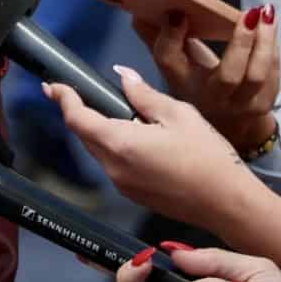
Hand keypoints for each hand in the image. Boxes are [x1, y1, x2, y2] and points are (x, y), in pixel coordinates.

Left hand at [44, 72, 280, 253]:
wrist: (228, 204)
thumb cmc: (208, 156)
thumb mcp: (179, 114)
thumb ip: (144, 95)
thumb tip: (123, 77)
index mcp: (120, 143)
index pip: (77, 119)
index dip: (63, 99)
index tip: (53, 85)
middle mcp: (113, 168)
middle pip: (85, 135)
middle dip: (83, 113)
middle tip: (88, 93)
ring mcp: (122, 185)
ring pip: (100, 151)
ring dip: (103, 132)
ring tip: (129, 117)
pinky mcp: (134, 195)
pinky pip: (115, 165)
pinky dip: (118, 148)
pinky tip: (143, 140)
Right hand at [144, 7, 278, 150]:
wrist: (228, 124)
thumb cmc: (200, 84)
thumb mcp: (180, 65)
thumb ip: (164, 39)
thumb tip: (138, 13)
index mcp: (181, 84)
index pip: (169, 61)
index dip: (170, 37)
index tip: (178, 13)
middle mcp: (209, 99)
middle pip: (228, 75)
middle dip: (241, 42)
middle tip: (249, 12)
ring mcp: (239, 106)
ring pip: (257, 75)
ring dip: (265, 42)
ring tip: (266, 12)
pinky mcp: (262, 105)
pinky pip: (272, 76)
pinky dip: (273, 50)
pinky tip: (271, 28)